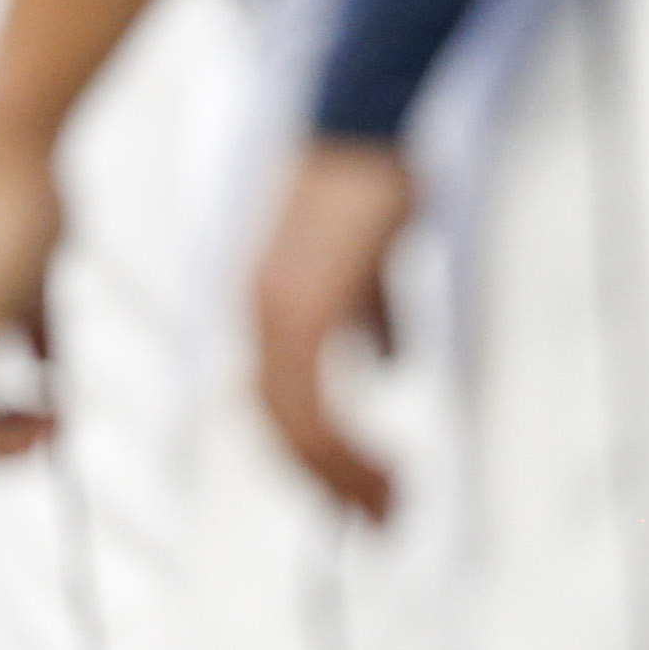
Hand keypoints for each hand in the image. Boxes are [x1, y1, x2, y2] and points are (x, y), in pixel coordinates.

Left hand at [0, 129, 64, 455]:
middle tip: (56, 430)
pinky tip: (50, 410)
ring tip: (53, 421)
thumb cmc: (26, 206)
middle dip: (4, 442)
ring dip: (8, 441)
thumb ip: (33, 338)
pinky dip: (8, 433)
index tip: (50, 417)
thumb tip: (54, 387)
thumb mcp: (30, 290)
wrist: (14, 152)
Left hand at [249, 135, 416, 519]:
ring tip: (389, 511)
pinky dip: (344, 450)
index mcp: (269, 307)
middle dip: (326, 483)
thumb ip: (370, 315)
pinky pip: (311, 404)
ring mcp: (277, 311)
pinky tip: (386, 473)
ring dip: (340, 478)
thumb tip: (387, 362)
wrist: (368, 123)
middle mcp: (259, 314)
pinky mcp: (306, 307)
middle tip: (377, 525)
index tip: (359, 495)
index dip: (314, 456)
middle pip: (275, 426)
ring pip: (292, 426)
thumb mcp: (368, 264)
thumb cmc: (371, 184)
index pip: (276, 403)